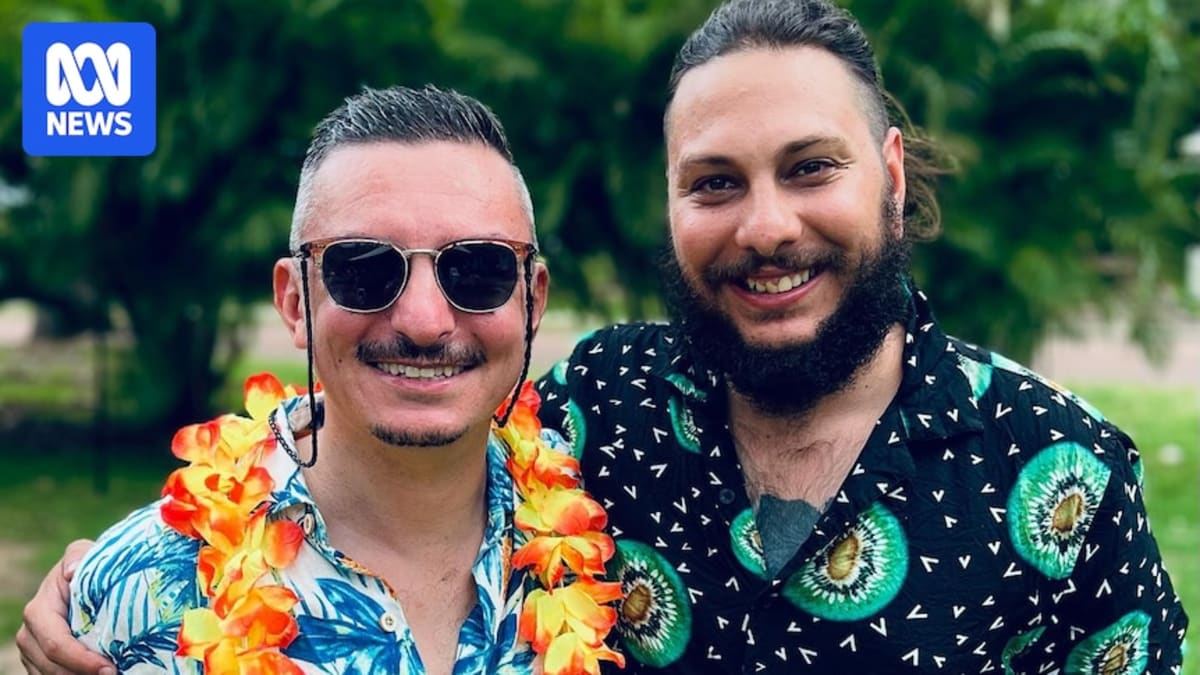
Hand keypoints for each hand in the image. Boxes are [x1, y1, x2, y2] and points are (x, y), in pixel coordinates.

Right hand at [15, 540, 113, 674]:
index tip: (108, 667)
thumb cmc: (86, 567)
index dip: (80, 659)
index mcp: (39, 611)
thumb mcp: (84, 554)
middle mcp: (29, 634)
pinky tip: (96, 673)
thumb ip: (78, 556)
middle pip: (52, 667)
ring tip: (110, 674)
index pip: (56, 643)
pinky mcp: (41, 663)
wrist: (80, 579)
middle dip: (82, 674)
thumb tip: (71, 572)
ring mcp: (32, 651)